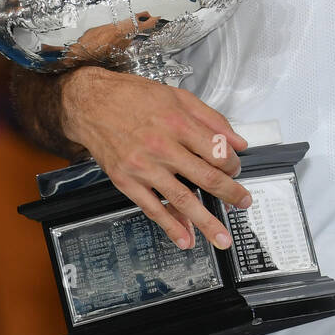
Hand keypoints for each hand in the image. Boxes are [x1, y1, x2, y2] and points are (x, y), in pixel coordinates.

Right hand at [61, 65, 250, 250]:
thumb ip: (211, 119)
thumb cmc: (134, 97)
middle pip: (206, 178)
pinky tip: (185, 238)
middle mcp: (162, 147)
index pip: (217, 151)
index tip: (236, 169)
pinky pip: (152, 209)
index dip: (233, 164)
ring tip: (221, 237)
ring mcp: (143, 167)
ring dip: (205, 222)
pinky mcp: (126, 182)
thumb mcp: (178, 96)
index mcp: (178, 123)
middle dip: (230, 194)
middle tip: (243, 203)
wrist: (91, 104)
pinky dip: (171, 226)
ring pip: (182, 200)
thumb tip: (237, 142)